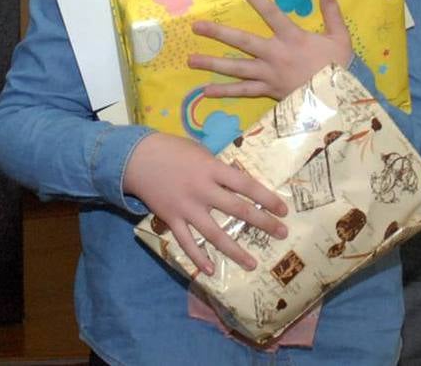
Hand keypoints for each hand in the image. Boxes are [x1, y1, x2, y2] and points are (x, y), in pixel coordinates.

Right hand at [124, 132, 287, 273]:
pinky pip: (187, 242)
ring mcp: (186, 208)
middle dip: (263, 222)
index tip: (283, 210)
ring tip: (252, 264)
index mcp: (213, 169)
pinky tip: (211, 270)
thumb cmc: (174, 150)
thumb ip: (220, 168)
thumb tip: (240, 183)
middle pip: (238, 210)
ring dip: (235, 250)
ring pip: (215, 233)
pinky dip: (198, 257)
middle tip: (282, 233)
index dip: (267, 198)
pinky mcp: (171, 219)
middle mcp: (202, 190)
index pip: (247, 186)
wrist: (136, 158)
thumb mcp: (202, 152)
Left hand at [189, 0, 353, 99]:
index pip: (270, 12)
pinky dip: (225, 91)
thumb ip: (331, 12)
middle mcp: (275, 54)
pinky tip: (206, 91)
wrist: (338, 98)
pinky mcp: (268, 91)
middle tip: (196, 27)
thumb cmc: (339, 66)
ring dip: (213, 63)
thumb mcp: (340, 36)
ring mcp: (269, 74)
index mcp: (292, 37)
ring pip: (237, 68)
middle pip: (242, 41)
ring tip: (190, 60)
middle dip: (218, 33)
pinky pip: (243, 92)